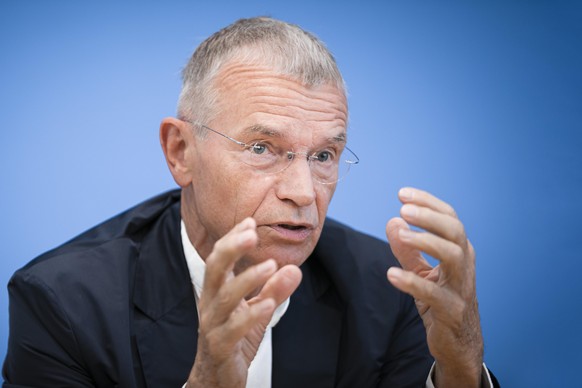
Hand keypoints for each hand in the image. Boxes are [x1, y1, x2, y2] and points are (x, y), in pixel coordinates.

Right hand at [186, 218, 301, 387]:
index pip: (219, 257)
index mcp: (216, 291)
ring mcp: (212, 325)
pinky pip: (233, 329)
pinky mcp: (220, 347)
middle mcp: (210, 304)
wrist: (216, 379)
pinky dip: (251, 315)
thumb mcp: (258, 311)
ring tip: (270, 265)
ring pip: (224, 297)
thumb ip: (273, 290)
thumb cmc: (234, 339)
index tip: (251, 221)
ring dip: (247, 279)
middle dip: (231, 248)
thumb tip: (295, 269)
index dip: (233, 238)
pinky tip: (269, 304)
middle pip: (214, 269)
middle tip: (251, 233)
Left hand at [386, 188, 483, 386]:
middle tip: (403, 209)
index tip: (402, 194)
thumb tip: (392, 222)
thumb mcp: (423, 272)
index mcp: (460, 250)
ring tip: (401, 235)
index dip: (427, 203)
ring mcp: (462, 287)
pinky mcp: (452, 311)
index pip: (449, 218)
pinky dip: (412, 282)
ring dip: (426, 241)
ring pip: (453, 255)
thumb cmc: (442, 303)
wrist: (458, 345)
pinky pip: (434, 294)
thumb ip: (408, 249)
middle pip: (455, 231)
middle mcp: (465, 264)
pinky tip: (391, 274)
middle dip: (429, 217)